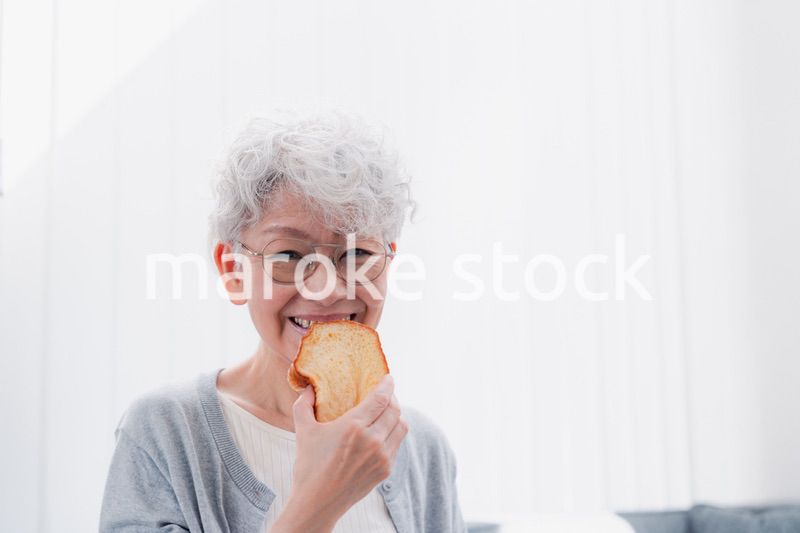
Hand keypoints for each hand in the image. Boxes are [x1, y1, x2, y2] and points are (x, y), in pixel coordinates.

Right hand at [284, 374, 407, 526]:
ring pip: (401, 427)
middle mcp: (372, 440)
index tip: (388, 378)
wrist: (317, 503)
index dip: (387, 385)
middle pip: (394, 410)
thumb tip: (310, 387)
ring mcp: (382, 457)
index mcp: (353, 427)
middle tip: (386, 393)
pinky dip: (393, 433)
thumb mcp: (303, 431)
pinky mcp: (385, 470)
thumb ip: (304, 405)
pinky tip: (383, 432)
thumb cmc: (309, 467)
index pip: (380, 399)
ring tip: (387, 411)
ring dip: (396, 415)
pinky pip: (397, 444)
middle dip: (393, 398)